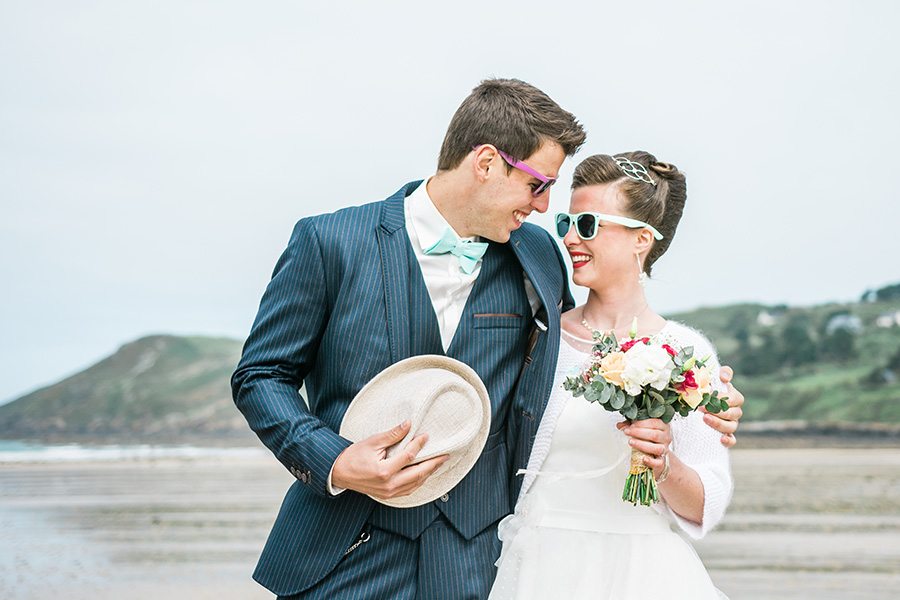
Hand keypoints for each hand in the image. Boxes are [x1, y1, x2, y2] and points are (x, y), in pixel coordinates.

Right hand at [331, 420, 448, 498]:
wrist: (339, 472)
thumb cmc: (354, 456)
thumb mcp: (372, 441)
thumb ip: (392, 434)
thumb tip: (408, 424)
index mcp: (384, 471)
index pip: (408, 456)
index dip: (419, 444)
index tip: (426, 436)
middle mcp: (388, 485)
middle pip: (418, 474)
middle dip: (433, 464)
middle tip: (445, 455)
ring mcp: (389, 492)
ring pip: (415, 484)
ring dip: (429, 473)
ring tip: (439, 463)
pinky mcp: (388, 496)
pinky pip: (409, 490)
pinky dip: (419, 482)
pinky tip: (425, 474)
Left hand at [617, 419, 671, 478]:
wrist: (657, 455)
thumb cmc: (649, 438)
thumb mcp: (642, 429)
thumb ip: (632, 425)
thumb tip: (620, 425)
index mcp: (663, 426)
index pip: (655, 422)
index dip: (642, 423)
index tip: (631, 425)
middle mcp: (666, 438)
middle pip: (655, 434)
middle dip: (639, 433)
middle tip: (627, 432)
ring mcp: (665, 450)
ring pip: (656, 448)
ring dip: (642, 445)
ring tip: (631, 442)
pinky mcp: (662, 461)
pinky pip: (658, 462)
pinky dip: (651, 461)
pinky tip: (643, 459)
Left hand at [700, 365, 743, 446]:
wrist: (700, 401)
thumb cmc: (709, 388)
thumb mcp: (715, 377)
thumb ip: (724, 372)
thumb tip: (725, 378)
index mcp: (734, 398)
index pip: (735, 399)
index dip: (723, 398)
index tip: (708, 396)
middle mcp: (735, 411)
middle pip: (733, 413)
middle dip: (717, 410)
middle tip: (701, 408)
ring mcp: (732, 424)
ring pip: (731, 426)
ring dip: (719, 423)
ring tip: (705, 419)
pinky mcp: (726, 434)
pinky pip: (732, 440)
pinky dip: (729, 441)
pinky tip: (721, 440)